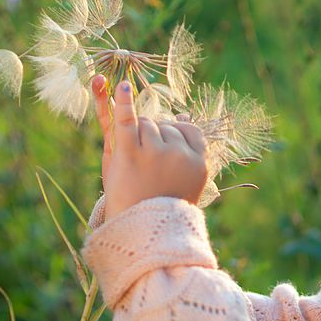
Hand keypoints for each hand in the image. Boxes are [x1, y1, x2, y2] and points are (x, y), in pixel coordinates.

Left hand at [93, 75, 207, 220]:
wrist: (144, 234)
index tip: (167, 144)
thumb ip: (186, 147)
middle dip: (153, 137)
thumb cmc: (163, 206)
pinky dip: (122, 101)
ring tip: (137, 166)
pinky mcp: (131, 153)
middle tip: (148, 168)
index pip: (189, 131)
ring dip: (138, 136)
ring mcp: (156, 152)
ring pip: (147, 124)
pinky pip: (127, 119)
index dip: (176, 133)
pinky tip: (121, 86)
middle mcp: (181, 155)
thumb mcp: (183, 178)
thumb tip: (185, 114)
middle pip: (165, 126)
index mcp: (199, 163)